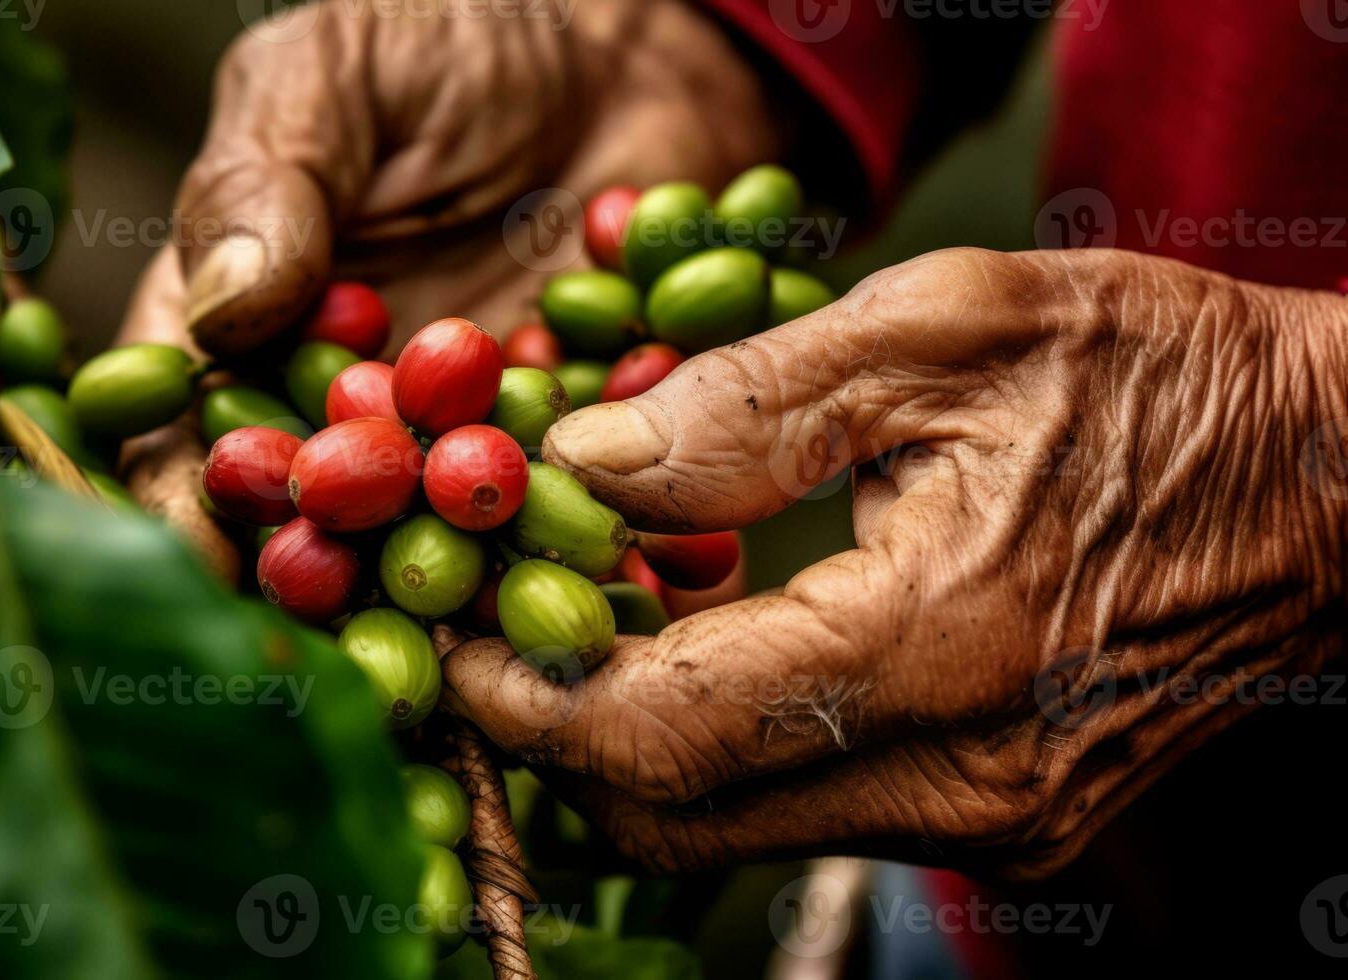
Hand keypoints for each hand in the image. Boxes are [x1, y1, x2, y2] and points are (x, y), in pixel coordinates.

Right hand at [113, 0, 777, 567]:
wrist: (625, 45)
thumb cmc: (455, 35)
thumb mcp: (339, 76)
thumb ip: (273, 179)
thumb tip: (223, 309)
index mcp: (257, 329)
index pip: (197, 432)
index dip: (194, 498)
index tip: (208, 553)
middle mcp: (355, 408)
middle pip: (329, 524)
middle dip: (347, 585)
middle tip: (371, 643)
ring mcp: (471, 437)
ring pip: (462, 542)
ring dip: (485, 592)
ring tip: (512, 631)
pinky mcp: (581, 440)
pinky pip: (593, 507)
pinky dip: (619, 542)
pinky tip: (649, 574)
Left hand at [444, 247, 1347, 879]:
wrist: (1334, 480)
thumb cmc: (1161, 380)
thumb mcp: (954, 329)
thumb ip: (753, 406)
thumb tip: (585, 467)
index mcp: (938, 646)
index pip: (657, 729)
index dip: (518, 694)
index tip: (434, 636)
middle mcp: (961, 779)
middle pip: (670, 816)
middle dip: (547, 734)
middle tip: (483, 631)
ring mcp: (991, 823)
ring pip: (729, 830)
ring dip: (625, 745)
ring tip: (578, 627)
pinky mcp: (1008, 824)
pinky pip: (807, 813)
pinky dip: (719, 749)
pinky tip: (701, 649)